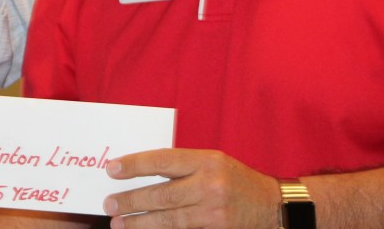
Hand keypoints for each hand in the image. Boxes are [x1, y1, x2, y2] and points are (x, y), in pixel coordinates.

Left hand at [103, 148, 280, 228]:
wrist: (275, 207)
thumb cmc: (237, 180)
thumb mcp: (213, 162)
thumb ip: (182, 166)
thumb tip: (141, 172)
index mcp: (207, 161)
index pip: (163, 160)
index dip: (135, 165)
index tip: (112, 169)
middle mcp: (210, 185)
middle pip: (162, 194)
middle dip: (131, 201)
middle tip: (108, 204)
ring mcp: (214, 212)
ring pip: (169, 220)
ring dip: (140, 223)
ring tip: (119, 224)